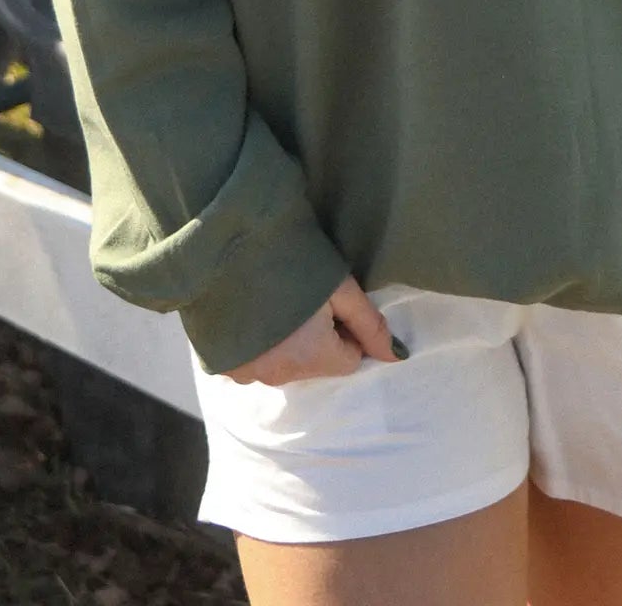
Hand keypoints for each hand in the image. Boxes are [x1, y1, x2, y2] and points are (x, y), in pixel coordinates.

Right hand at [219, 274, 405, 385]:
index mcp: (311, 359)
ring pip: (285, 365)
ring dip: (287, 343)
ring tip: (277, 302)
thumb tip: (398, 358)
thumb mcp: (340, 287)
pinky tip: (253, 313)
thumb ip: (371, 325)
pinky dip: (259, 346)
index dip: (346, 329)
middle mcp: (279, 376)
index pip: (349, 360)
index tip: (331, 302)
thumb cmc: (293, 260)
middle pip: (316, 365)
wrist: (225, 244)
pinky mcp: (223, 366)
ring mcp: (247, 374)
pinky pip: (254, 364)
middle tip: (304, 298)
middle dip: (317, 339)